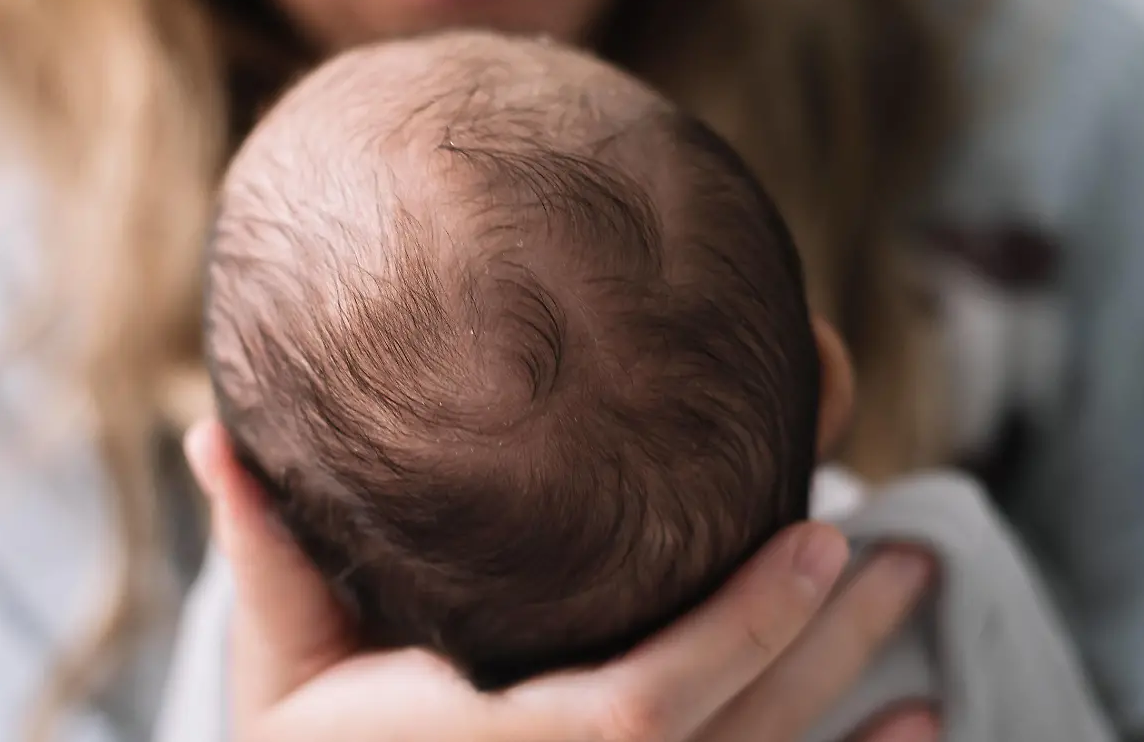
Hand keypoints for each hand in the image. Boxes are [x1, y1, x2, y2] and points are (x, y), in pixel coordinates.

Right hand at [185, 421, 939, 741]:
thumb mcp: (279, 669)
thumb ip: (267, 552)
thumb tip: (214, 433)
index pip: (646, 711)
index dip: (740, 631)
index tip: (818, 537)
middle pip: (737, 736)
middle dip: (830, 646)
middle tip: (904, 553)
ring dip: (857, 701)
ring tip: (924, 611)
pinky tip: (929, 726)